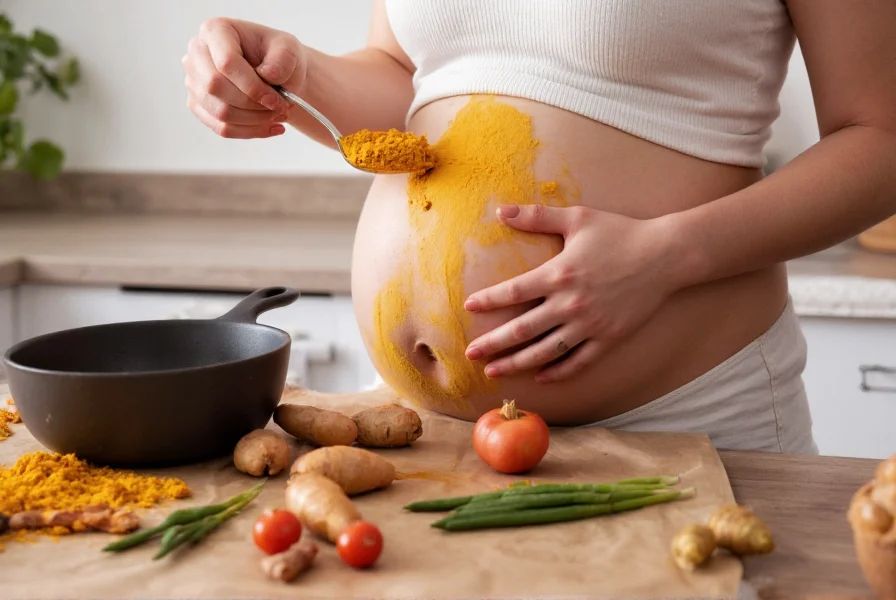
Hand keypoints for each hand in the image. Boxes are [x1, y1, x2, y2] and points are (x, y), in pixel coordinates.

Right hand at [183, 18, 302, 138]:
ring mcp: (194, 81)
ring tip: (279, 117)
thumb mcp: (289, 49)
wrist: (276, 73)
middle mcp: (196, 54)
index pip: (226, 63)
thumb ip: (282, 60)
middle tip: (281, 109)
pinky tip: (271, 127)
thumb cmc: (278, 57)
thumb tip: (266, 75)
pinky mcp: (199, 105)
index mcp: (214, 31)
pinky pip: (221, 128)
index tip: (278, 100)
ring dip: (254, 121)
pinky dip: (250, 132)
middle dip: (254, 105)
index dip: (253, 87)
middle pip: (216, 88)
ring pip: (220, 112)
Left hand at [464, 204, 681, 382]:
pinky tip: (540, 377)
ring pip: (545, 351)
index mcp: (559, 274)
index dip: (489, 300)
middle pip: (523, 329)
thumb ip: (538, 216)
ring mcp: (589, 325)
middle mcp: (570, 304)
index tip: (469, 306)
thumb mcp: (578, 218)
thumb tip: (501, 210)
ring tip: (494, 371)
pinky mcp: (608, 338)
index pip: (514, 292)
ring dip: (517, 363)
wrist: (666, 256)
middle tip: (470, 354)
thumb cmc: (620, 233)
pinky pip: (578, 361)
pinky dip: (558, 372)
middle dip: (493, 344)